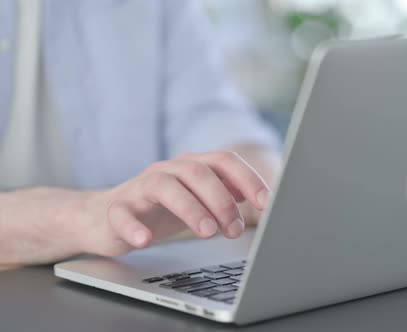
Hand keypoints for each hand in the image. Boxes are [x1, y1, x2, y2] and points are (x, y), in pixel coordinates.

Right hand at [80, 151, 270, 256]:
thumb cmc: (161, 208)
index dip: (248, 179)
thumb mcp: (199, 199)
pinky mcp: (117, 208)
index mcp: (192, 166)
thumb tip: (263, 197)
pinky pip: (122, 213)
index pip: (225, 161)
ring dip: (190, 208)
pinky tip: (145, 241)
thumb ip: (228, 193)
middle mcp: (168, 170)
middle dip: (222, 200)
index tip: (266, 203)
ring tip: (207, 232)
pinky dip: (134, 227)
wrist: (106, 217)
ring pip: (164, 186)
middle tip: (235, 229)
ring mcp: (140, 187)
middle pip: (198, 172)